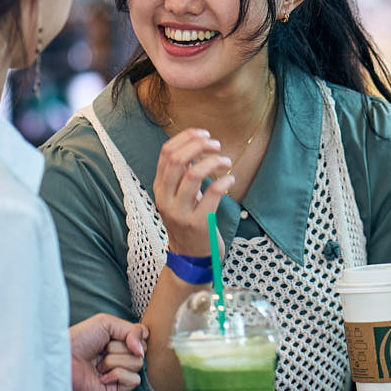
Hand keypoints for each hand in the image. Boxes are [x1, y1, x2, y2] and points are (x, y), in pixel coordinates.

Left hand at [70, 313, 147, 390]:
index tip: (117, 336)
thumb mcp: (106, 323)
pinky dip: (116, 375)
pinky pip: (133, 380)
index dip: (134, 336)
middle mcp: (123, 359)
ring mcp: (120, 376)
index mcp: (121, 343)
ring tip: (98, 364)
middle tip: (101, 351)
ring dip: (114, 361)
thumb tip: (142, 351)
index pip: (144, 338)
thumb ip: (132, 330)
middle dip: (119, 348)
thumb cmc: (79, 339)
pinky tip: (101, 376)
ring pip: (137, 364)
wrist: (62, 358)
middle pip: (141, 351)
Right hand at [154, 128, 233, 260]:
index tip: (204, 133)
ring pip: (193, 175)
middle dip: (199, 146)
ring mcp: (180, 212)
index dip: (186, 137)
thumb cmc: (189, 221)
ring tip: (226, 161)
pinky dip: (224, 181)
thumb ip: (182, 174)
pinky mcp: (198, 223)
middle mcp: (166, 199)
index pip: (166, 153)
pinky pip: (212, 194)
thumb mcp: (178, 196)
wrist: (190, 257)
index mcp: (160, 188)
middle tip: (216, 144)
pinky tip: (230, 178)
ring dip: (213, 162)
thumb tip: (197, 144)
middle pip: (177, 160)